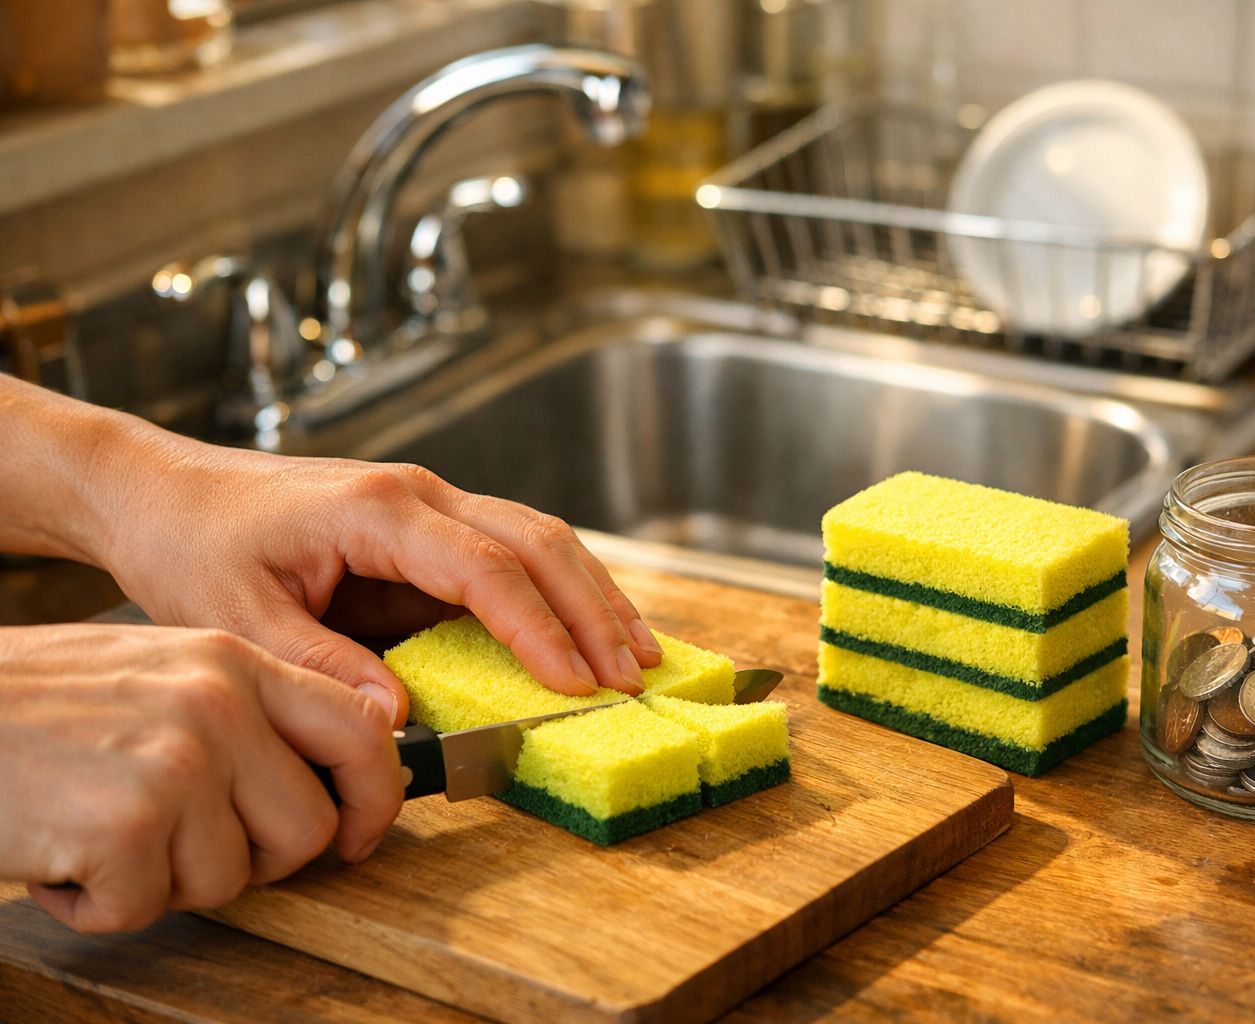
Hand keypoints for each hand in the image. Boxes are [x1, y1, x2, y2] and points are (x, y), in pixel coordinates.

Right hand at [0, 624, 399, 932]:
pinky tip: (60, 855)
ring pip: (230, 879)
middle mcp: (218, 705)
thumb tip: (323, 775)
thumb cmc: (29, 702)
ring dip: (163, 881)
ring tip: (100, 831)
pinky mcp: (125, 827)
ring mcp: (176, 764)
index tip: (356, 834)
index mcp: (234, 661)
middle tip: (178, 844)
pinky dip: (97, 904)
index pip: (360, 730)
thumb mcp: (155, 669)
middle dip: (252, 860)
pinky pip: (146, 908)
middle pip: (306, 827)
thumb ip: (244, 711)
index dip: (372, 797)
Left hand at [90, 426, 662, 725]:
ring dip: (593, 595)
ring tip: (642, 653)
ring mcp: (431, 504)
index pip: (485, 567)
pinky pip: (514, 553)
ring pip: (539, 538)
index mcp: (377, 510)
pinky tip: (590, 628)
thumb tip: (397, 719)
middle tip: (635, 675)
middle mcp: (420, 494)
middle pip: (536, 541)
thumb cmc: (194, 545)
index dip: (537, 628)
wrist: (165, 491)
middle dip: (593, 610)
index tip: (575, 684)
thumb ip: (320, 666)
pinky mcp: (429, 527)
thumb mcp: (238, 618)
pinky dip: (561, 591)